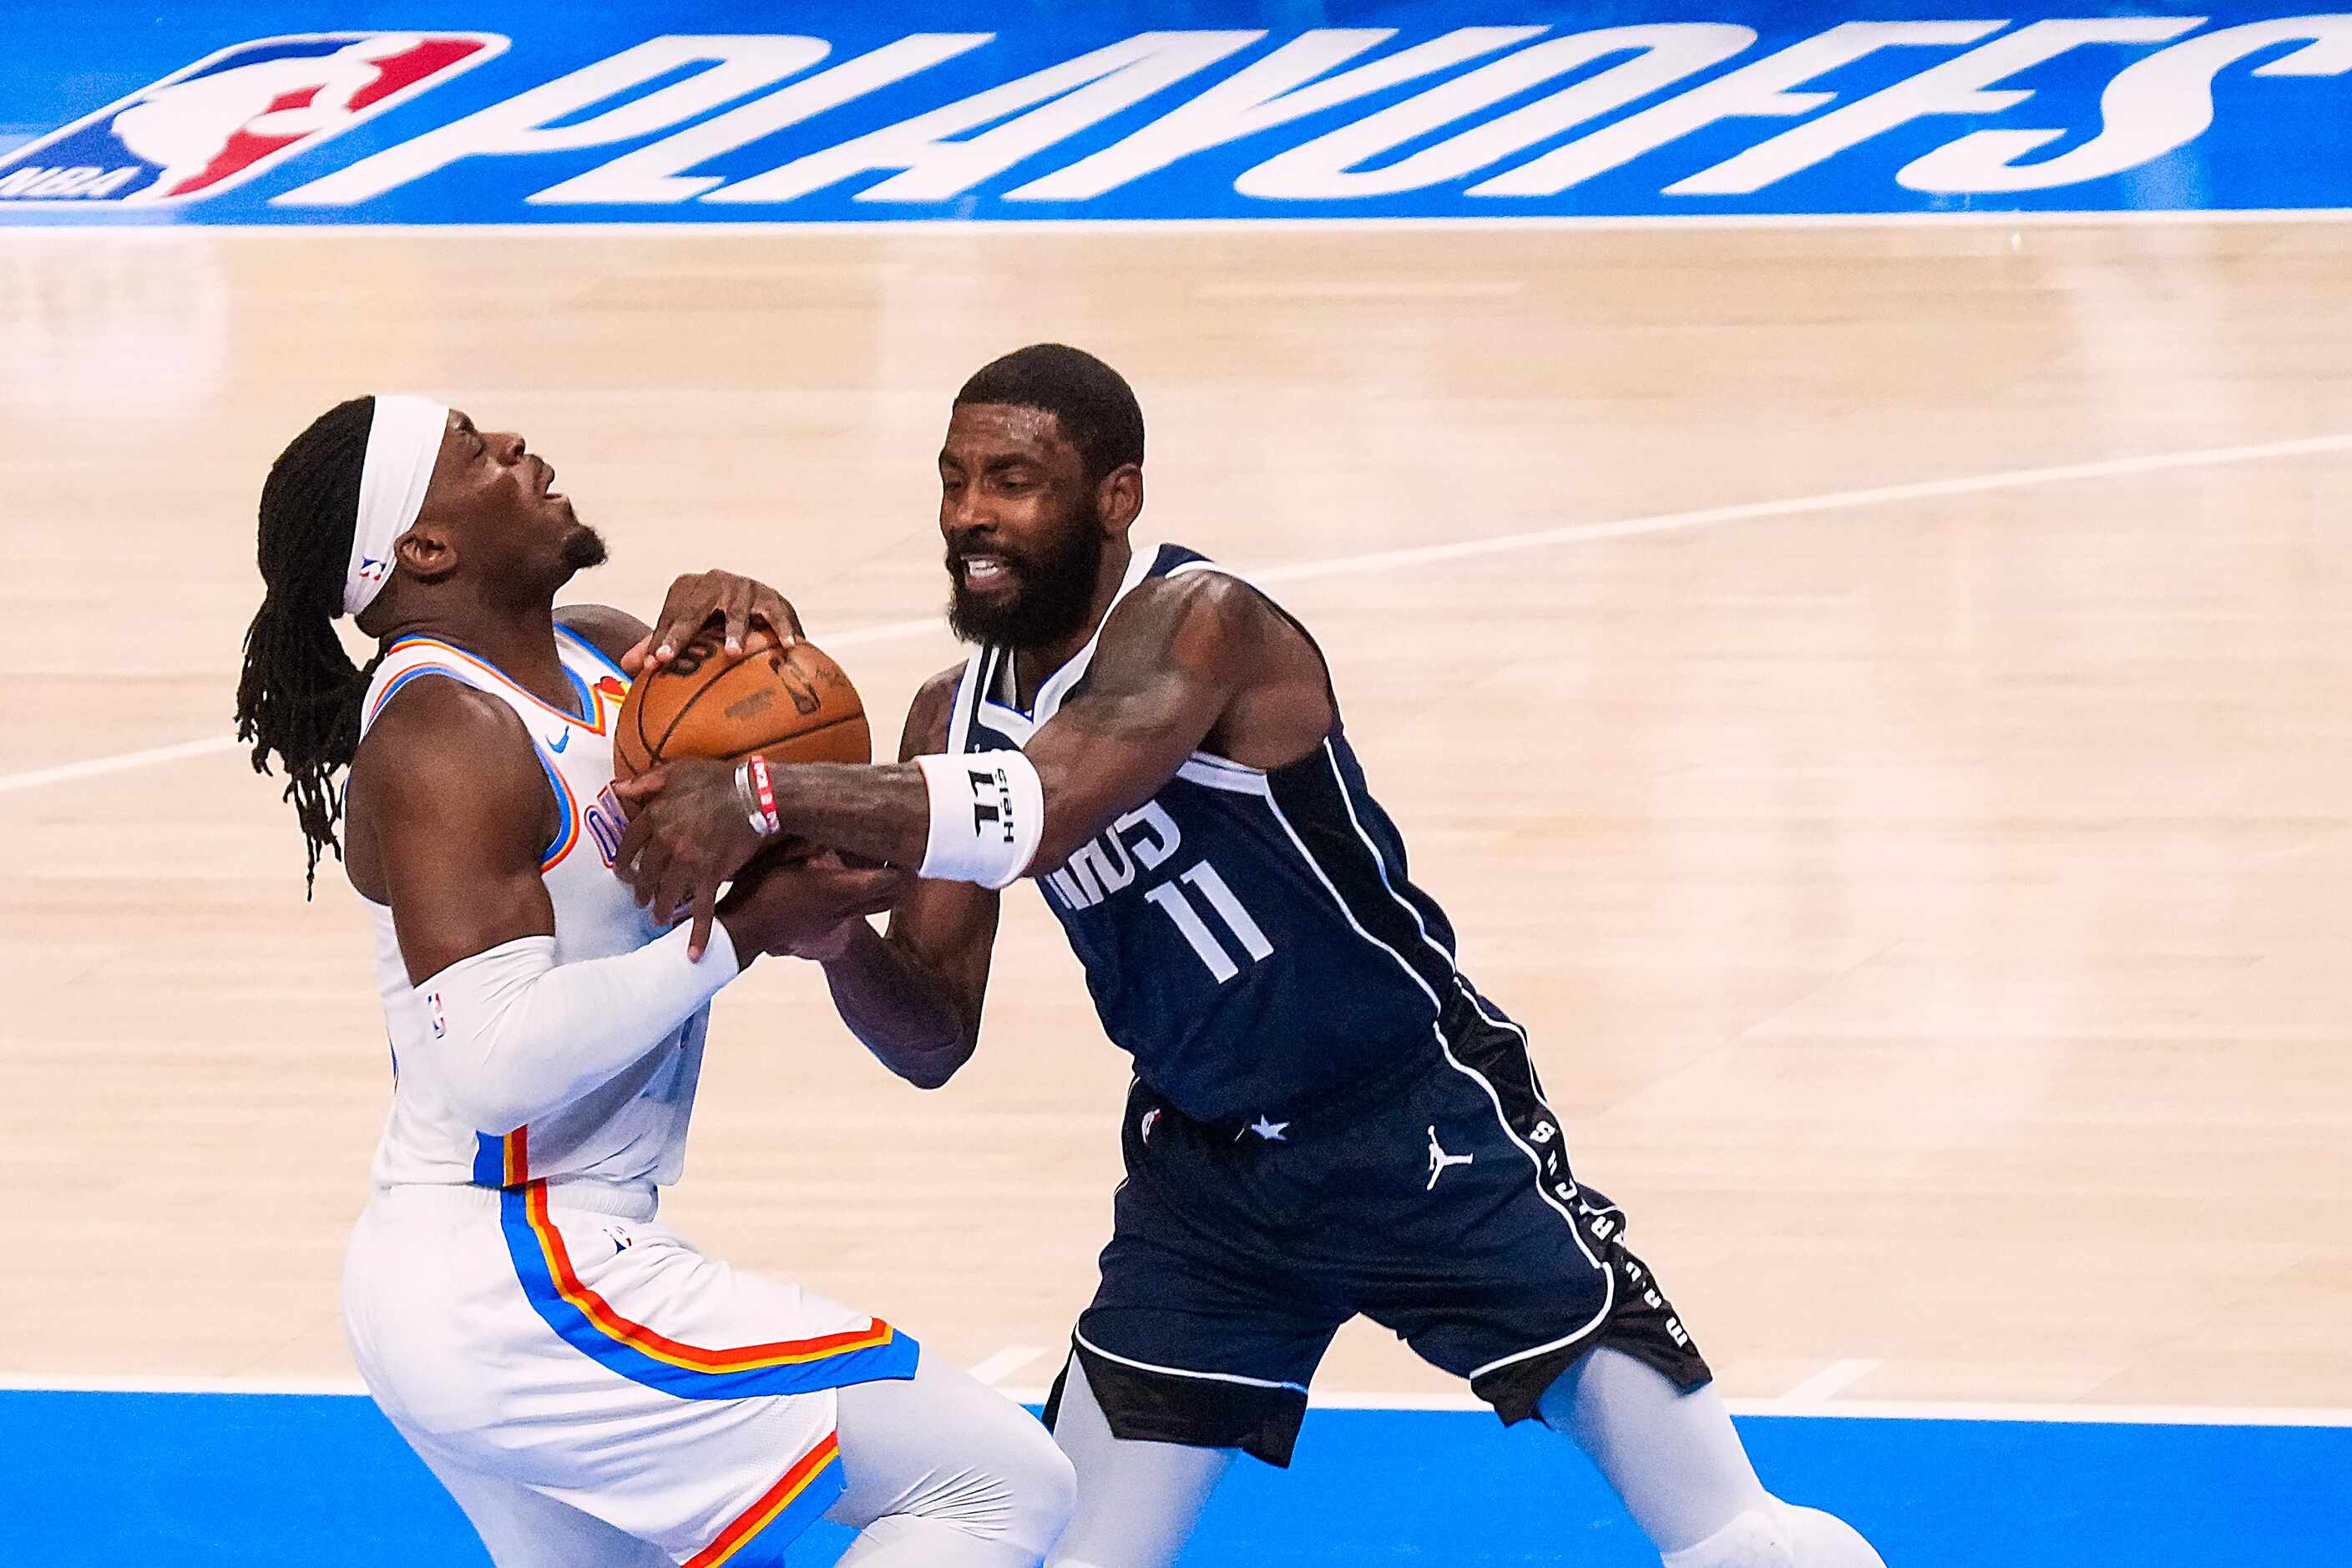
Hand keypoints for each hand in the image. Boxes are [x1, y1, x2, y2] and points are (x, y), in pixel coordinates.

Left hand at [612, 758, 766, 959]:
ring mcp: (687, 862)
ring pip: (668, 894)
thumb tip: (617, 789)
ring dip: (662, 910)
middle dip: (642, 890)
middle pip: (646, 874)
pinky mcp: (710, 876)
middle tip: (640, 900)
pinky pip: (701, 909)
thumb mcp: (676, 770)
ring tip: (659, 919)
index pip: (629, 844)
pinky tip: (693, 953)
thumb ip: (645, 782)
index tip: (623, 871)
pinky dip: (698, 933)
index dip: (624, 860)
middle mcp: (666, 843)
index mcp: (655, 817)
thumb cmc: (717, 779)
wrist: (753, 795)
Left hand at [623, 570, 803, 672]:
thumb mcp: (689, 629)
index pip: (669, 615)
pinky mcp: (772, 596)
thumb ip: (658, 644)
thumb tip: (626, 666)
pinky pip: (775, 615)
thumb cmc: (715, 621)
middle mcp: (714, 580)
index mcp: (688, 586)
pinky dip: (782, 629)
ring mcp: (744, 586)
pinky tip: (787, 646)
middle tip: (667, 658)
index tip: (652, 665)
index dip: (659, 639)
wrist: (759, 603)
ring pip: (737, 612)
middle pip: (694, 610)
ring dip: (735, 633)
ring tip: (732, 654)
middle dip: (680, 634)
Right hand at [718, 849, 910, 959]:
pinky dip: (871, 898)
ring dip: (891, 890)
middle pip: (893, 897)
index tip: (910, 847)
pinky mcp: (829, 926)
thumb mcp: (780, 856)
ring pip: (881, 907)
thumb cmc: (758, 890)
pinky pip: (861, 911)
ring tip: (894, 868)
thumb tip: (829, 826)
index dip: (904, 866)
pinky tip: (861, 883)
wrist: (743, 931)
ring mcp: (838, 919)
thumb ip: (807, 842)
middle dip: (907, 878)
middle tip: (910, 856)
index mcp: (836, 887)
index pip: (886, 880)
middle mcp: (844, 906)